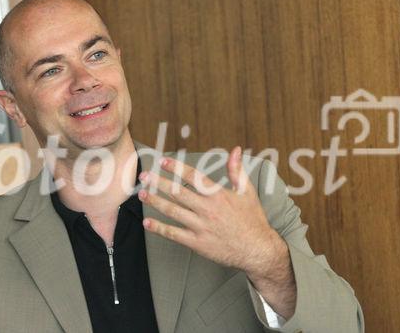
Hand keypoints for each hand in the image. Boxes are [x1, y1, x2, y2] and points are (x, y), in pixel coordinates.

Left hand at [138, 146, 282, 273]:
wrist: (258, 250)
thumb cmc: (253, 219)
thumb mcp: (247, 192)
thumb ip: (237, 170)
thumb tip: (235, 149)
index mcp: (218, 195)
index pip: (193, 176)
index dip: (176, 167)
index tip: (163, 161)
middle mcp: (207, 209)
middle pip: (177, 192)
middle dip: (158, 182)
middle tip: (144, 175)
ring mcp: (201, 227)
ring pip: (172, 211)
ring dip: (155, 202)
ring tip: (141, 194)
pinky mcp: (197, 243)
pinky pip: (174, 234)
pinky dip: (159, 228)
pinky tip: (147, 223)